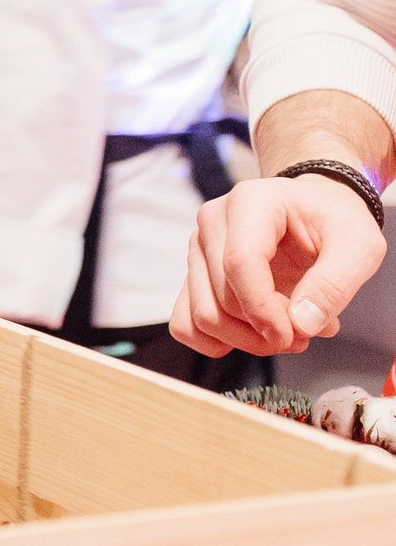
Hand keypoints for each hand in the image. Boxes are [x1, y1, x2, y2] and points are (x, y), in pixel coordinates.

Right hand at [173, 175, 383, 357]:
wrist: (315, 212)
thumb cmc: (336, 223)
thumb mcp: (360, 246)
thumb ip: (335, 284)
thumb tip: (300, 325)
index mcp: (250, 203)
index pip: (240, 264)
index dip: (264, 309)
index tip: (294, 336)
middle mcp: (212, 221)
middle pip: (222, 297)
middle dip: (264, 330)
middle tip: (306, 334)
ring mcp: (198, 248)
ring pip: (201, 315)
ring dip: (245, 340)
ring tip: (287, 334)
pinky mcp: (194, 274)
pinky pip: (185, 323)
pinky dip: (216, 342)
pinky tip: (251, 336)